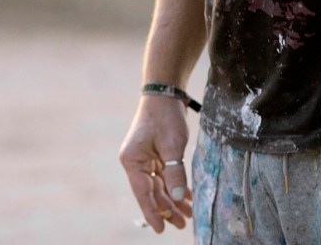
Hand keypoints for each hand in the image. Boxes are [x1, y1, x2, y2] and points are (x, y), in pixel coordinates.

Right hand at [119, 96, 193, 232]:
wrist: (166, 91)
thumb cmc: (166, 115)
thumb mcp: (173, 145)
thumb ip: (175, 172)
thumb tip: (178, 198)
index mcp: (132, 161)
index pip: (143, 193)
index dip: (154, 212)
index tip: (162, 229)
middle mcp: (136, 162)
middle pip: (152, 191)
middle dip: (168, 207)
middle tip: (183, 224)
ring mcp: (145, 158)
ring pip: (160, 185)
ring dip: (174, 198)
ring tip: (188, 214)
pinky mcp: (155, 154)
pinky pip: (165, 175)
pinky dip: (175, 184)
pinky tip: (187, 196)